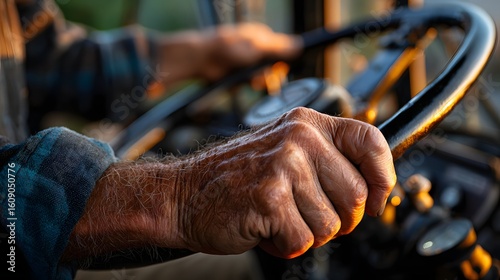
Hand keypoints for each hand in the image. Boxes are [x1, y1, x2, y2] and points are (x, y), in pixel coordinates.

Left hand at [154, 23, 301, 85]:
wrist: (201, 60)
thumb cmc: (227, 48)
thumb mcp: (257, 46)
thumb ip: (278, 48)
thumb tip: (299, 45)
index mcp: (262, 37)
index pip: (283, 50)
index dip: (284, 61)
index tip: (283, 69)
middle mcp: (256, 49)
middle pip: (274, 66)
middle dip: (270, 74)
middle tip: (262, 77)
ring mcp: (247, 62)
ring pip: (263, 76)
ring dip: (258, 80)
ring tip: (250, 80)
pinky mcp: (239, 74)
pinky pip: (250, 82)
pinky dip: (248, 84)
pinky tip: (244, 83)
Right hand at [169, 107, 395, 258]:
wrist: (184, 193)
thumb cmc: (236, 178)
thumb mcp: (283, 150)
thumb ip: (325, 160)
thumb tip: (372, 187)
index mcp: (307, 124)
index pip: (370, 140)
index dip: (383, 175)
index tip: (377, 198)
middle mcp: (299, 138)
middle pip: (357, 196)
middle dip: (339, 220)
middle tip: (308, 217)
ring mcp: (284, 166)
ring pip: (331, 225)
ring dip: (307, 234)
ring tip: (278, 218)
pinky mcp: (270, 198)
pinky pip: (303, 240)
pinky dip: (285, 245)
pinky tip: (264, 228)